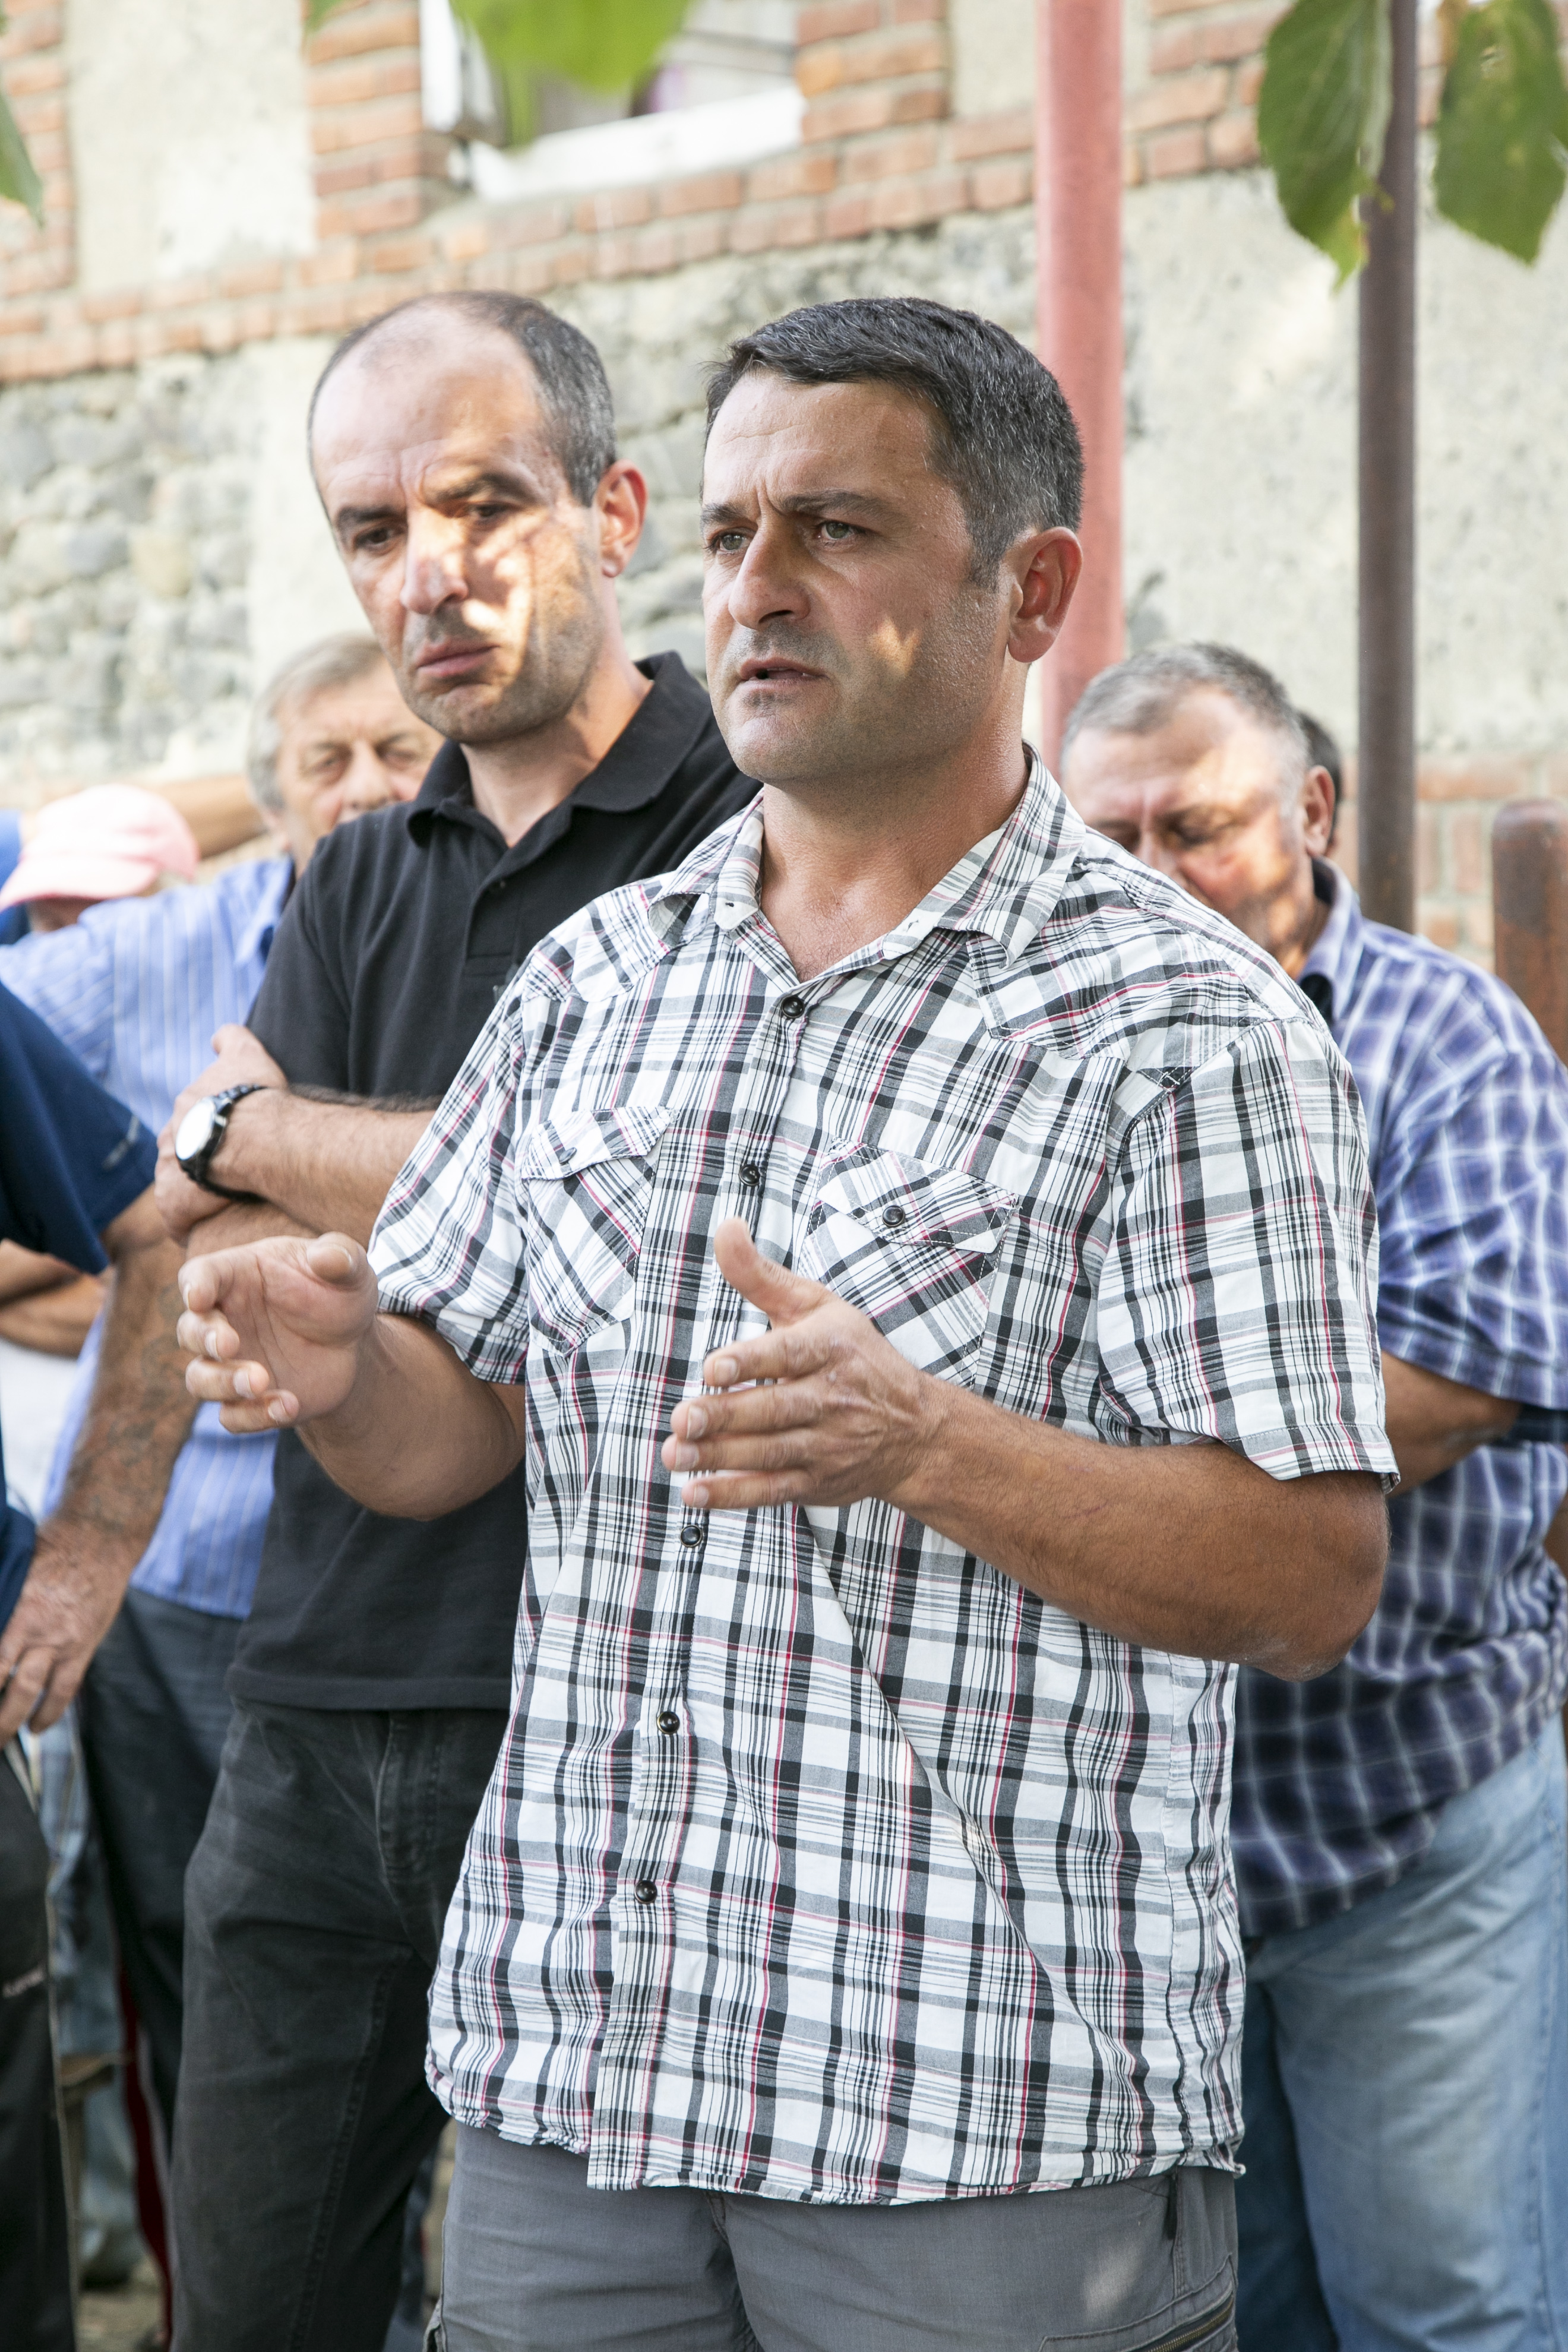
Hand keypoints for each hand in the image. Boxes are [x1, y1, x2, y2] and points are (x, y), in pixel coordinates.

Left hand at [0, 1519, 131, 1738]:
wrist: (100, 1541)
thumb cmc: (52, 1548)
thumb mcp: (15, 1571)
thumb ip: (2, 1606)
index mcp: (18, 1609)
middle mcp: (37, 1630)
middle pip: (5, 1683)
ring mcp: (62, 1641)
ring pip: (31, 1691)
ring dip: (11, 1721)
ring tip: (0, 1740)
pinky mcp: (83, 1647)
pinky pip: (65, 1688)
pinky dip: (49, 1711)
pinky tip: (37, 1726)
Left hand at [157, 1024, 286, 1242]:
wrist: (252, 1137)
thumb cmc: (255, 1097)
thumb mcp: (247, 1055)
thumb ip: (232, 1040)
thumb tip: (220, 1036)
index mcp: (185, 1107)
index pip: (190, 1118)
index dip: (208, 1128)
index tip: (225, 1135)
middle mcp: (170, 1137)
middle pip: (181, 1151)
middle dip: (199, 1160)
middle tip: (230, 1171)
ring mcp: (169, 1170)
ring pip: (178, 1184)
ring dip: (195, 1192)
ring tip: (222, 1203)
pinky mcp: (174, 1203)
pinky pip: (178, 1219)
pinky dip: (190, 1223)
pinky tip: (210, 1227)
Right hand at [178, 1233, 378, 1432]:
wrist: (352, 1345)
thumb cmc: (339, 1294)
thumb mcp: (350, 1269)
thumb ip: (341, 1257)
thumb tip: (328, 1257)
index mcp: (238, 1276)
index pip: (200, 1275)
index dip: (194, 1285)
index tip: (198, 1297)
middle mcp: (224, 1320)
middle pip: (191, 1330)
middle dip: (204, 1338)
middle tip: (230, 1345)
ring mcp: (230, 1363)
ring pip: (200, 1379)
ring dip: (223, 1383)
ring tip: (262, 1382)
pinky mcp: (245, 1399)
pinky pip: (232, 1416)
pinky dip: (252, 1416)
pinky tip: (288, 1407)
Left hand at [659, 1219, 944, 1511]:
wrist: (915, 1429)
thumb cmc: (854, 1356)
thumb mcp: (816, 1306)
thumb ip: (762, 1275)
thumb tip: (725, 1226)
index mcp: (830, 1348)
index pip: (788, 1355)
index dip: (749, 1362)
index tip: (712, 1369)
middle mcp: (832, 1398)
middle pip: (774, 1409)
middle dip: (725, 1416)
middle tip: (681, 1419)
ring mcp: (827, 1444)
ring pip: (770, 1452)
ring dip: (720, 1456)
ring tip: (675, 1453)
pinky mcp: (819, 1481)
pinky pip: (774, 1490)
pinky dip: (734, 1493)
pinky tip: (696, 1492)